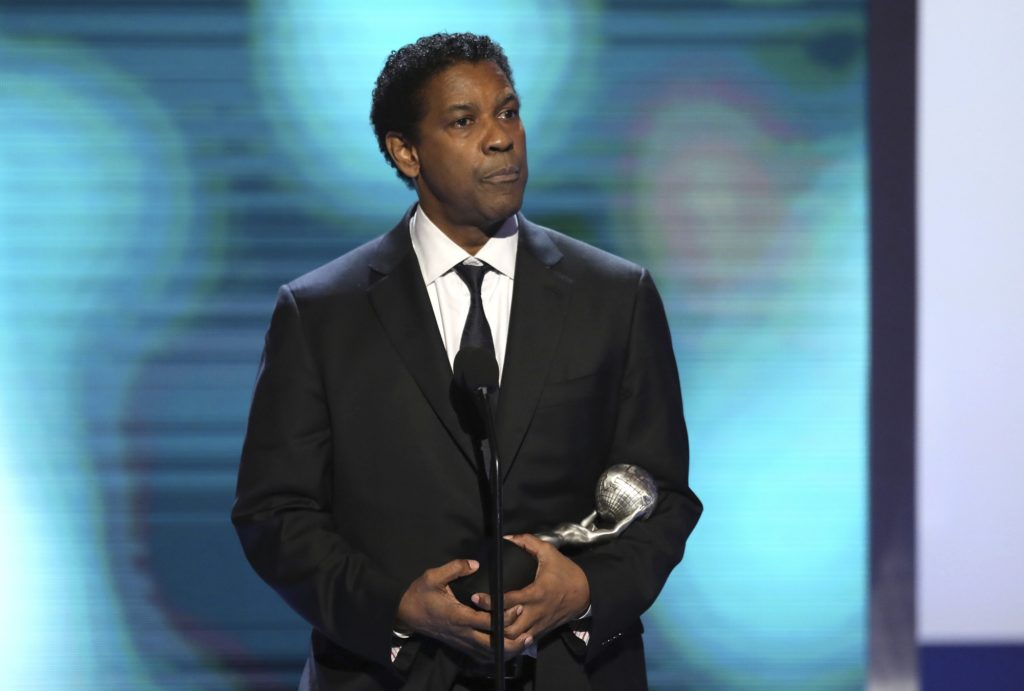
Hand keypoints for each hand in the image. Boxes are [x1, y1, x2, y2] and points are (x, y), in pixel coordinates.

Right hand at [396, 559, 527, 661]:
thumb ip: (455, 568)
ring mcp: (461, 641)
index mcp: (458, 616)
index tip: (518, 606)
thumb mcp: (432, 576)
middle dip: (512, 641)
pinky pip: (481, 654)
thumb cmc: (420, 594)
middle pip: (492, 644)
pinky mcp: (460, 645)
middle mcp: (462, 633)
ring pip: (488, 653)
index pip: (487, 621)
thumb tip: (475, 563)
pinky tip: (507, 648)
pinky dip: (496, 653)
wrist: (405, 614)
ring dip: (507, 650)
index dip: (504, 616)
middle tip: (528, 633)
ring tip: (524, 642)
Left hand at [473, 534, 589, 643]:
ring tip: (486, 624)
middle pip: (509, 627)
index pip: (508, 601)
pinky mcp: (541, 631)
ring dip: (500, 634)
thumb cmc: (566, 572)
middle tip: (476, 614)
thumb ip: (528, 542)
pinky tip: (500, 632)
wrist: (586, 594)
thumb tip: (508, 537)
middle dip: (492, 623)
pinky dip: (510, 640)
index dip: (490, 602)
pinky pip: (523, 641)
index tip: (476, 597)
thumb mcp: (549, 552)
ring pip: (514, 639)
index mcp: (536, 593)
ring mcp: (538, 624)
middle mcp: (536, 612)